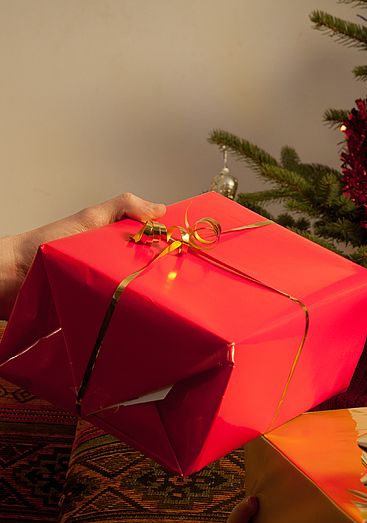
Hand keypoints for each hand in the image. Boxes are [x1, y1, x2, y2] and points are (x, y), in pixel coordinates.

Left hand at [1, 193, 165, 318]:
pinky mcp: (105, 310)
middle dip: (168, 272)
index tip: (191, 246)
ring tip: (164, 296)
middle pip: (155, 269)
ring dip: (152, 295)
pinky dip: (135, 313)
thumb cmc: (47, 244)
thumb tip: (160, 208)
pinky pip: (127, 312)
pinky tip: (144, 312)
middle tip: (181, 276)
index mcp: (120, 241)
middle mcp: (120, 265)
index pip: (155, 241)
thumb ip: (122, 207)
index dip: (173, 242)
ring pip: (144, 292)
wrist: (14, 277)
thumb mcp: (89, 219)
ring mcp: (114, 288)